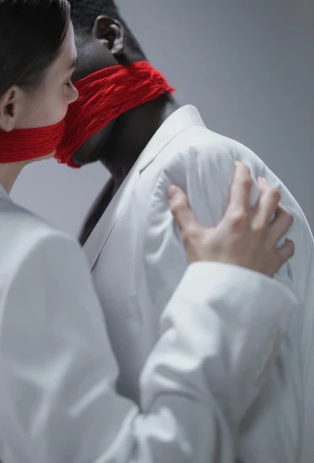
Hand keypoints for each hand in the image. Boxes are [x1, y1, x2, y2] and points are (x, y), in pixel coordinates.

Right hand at [169, 161, 293, 276]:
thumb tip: (173, 190)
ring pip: (285, 218)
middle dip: (265, 186)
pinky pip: (288, 247)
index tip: (240, 166)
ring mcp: (269, 244)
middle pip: (271, 196)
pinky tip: (279, 240)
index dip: (242, 171)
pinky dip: (286, 241)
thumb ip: (182, 211)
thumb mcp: (191, 237)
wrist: (223, 297)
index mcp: (237, 218)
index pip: (243, 185)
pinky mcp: (274, 261)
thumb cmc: (208, 267)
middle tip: (258, 184)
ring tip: (272, 207)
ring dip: (280, 209)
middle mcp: (257, 227)